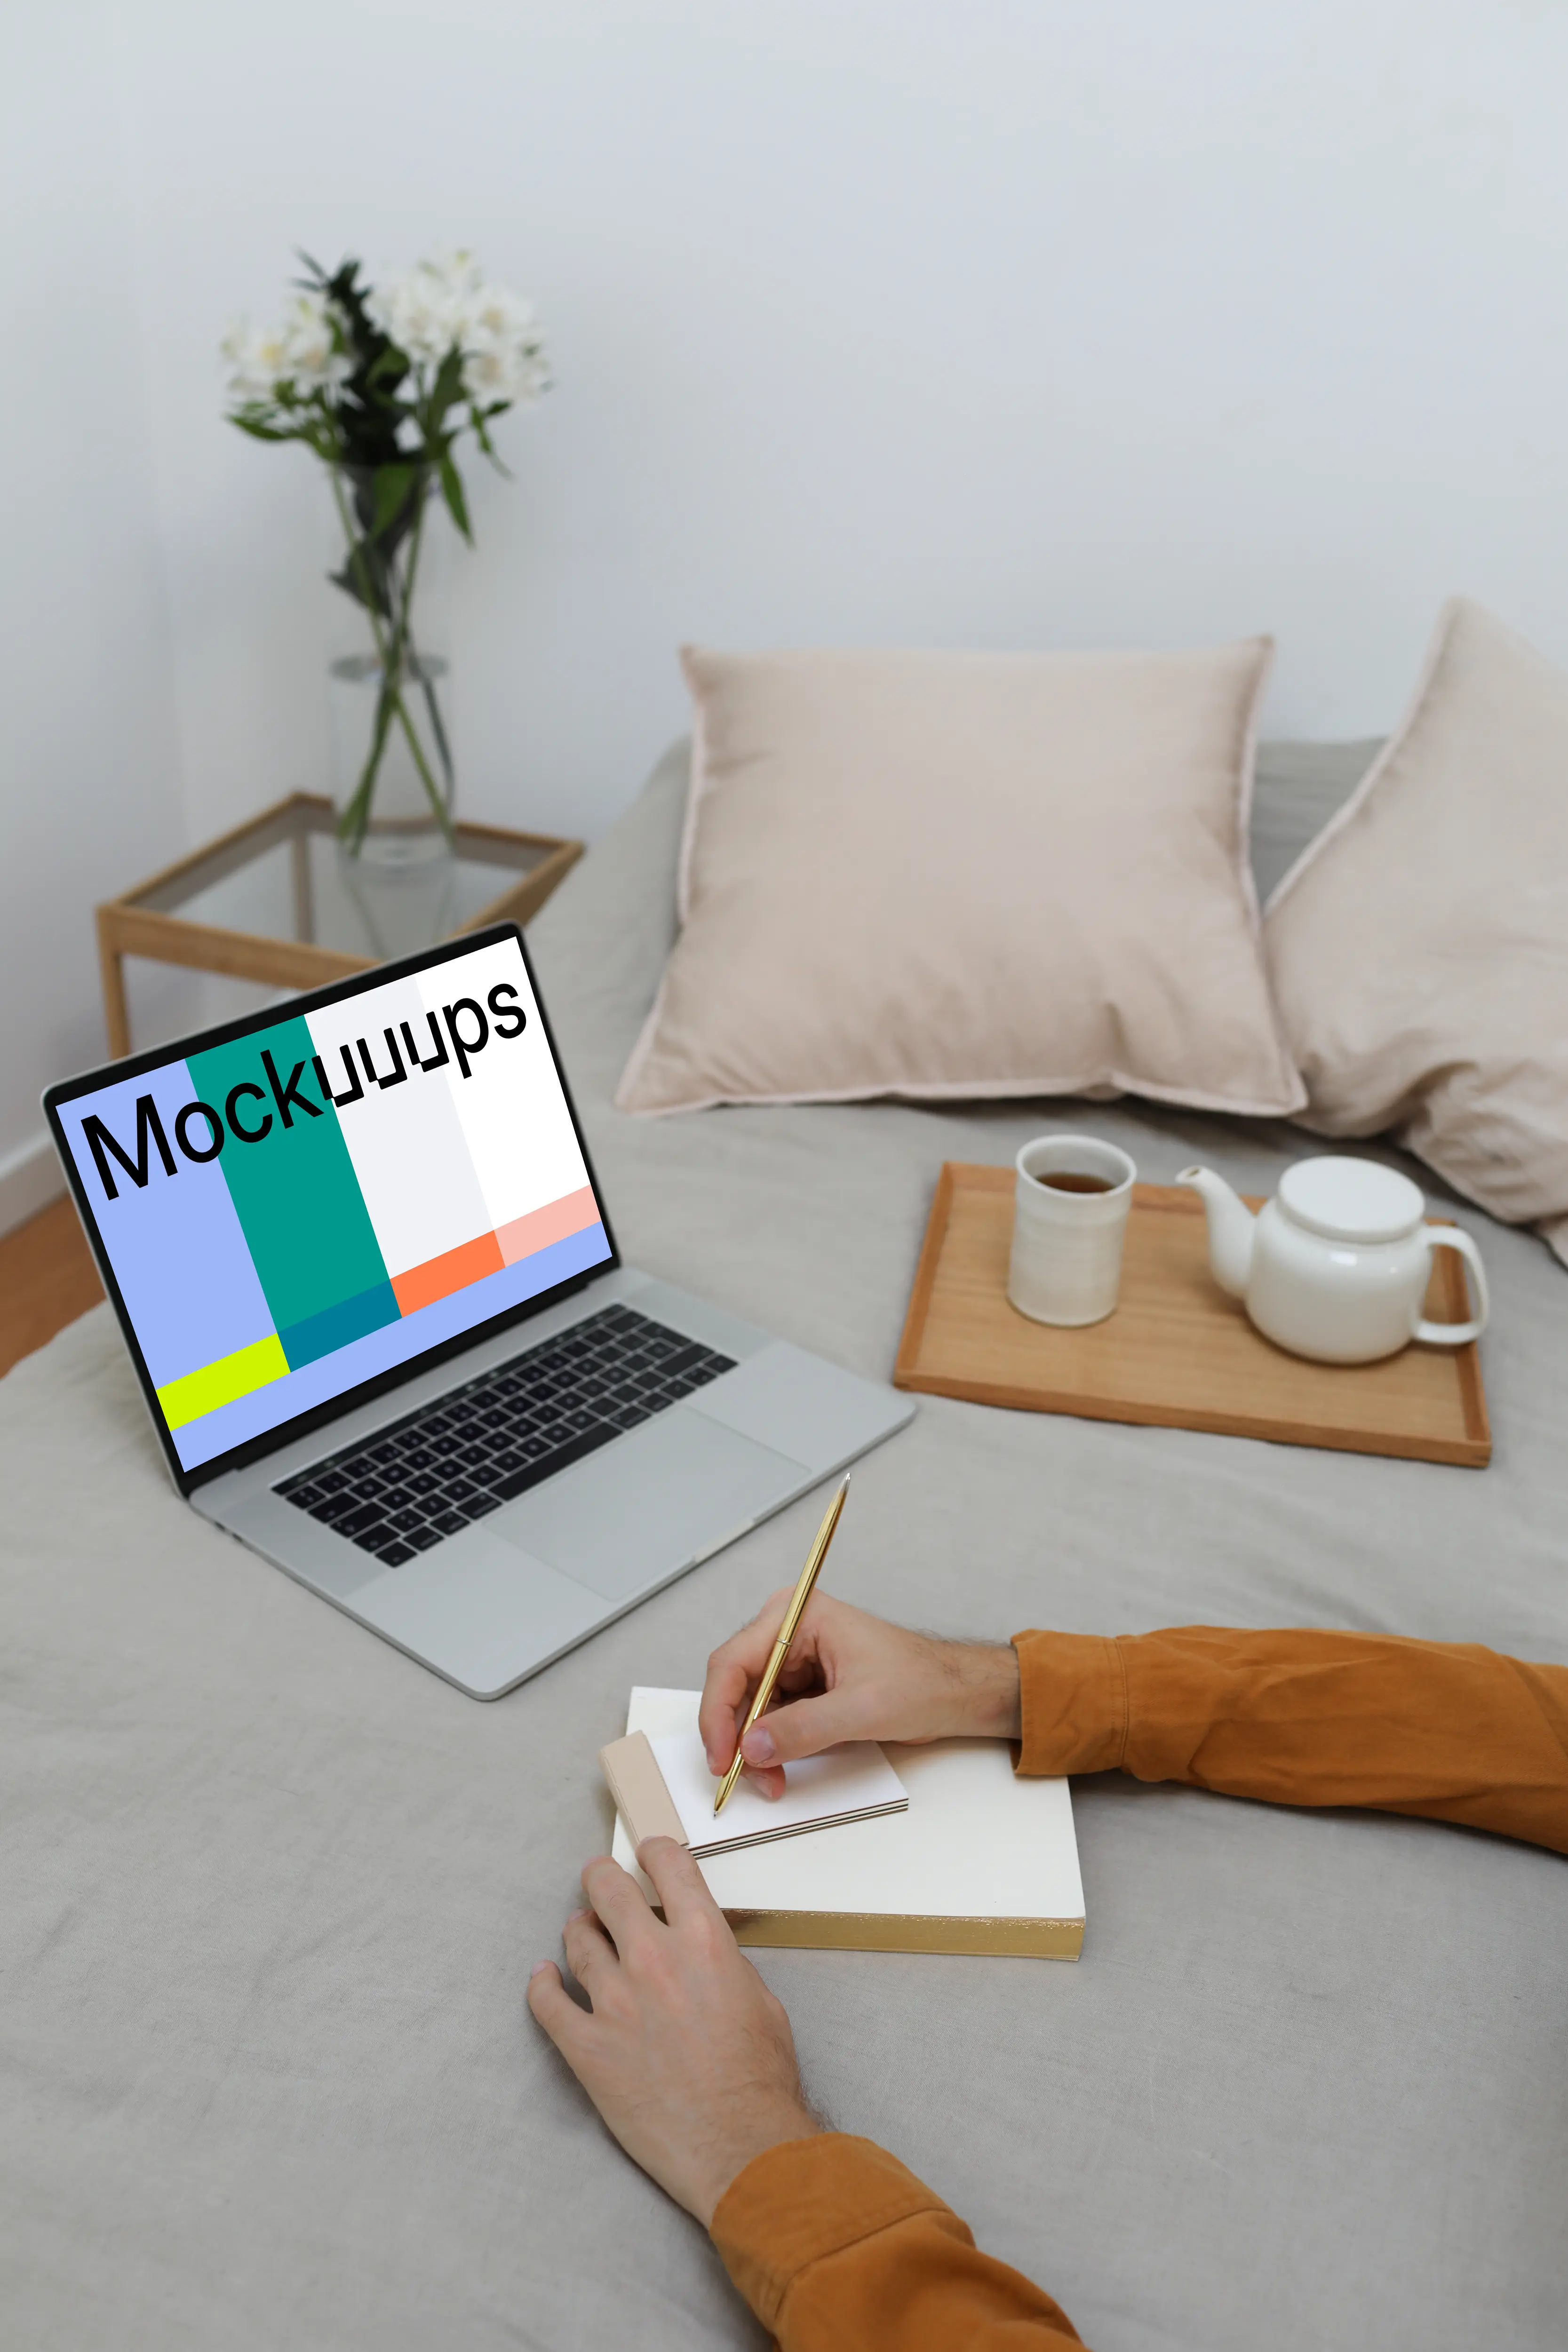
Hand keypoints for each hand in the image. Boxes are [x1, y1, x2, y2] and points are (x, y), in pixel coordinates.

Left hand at [527, 1840, 821, 2225]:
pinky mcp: (587, 2047)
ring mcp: (614, 2002)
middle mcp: (653, 1958)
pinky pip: (547, 2002)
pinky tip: (544, 1978)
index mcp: (703, 1940)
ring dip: (579, 1932)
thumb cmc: (760, 2080)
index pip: (668, 1865)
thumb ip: (723, 1965)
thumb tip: (699, 1953)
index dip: (654, 1852)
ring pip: (577, 1941)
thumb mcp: (761, 2000)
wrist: (740, 2147)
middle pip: (608, 1889)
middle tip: (600, 1884)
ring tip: (582, 1934)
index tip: (647, 1854)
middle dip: (602, 1880)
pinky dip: (542, 1985)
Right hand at [700, 1591, 1021, 1799]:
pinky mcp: (803, 1685)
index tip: (722, 1756)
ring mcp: (793, 1659)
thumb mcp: (862, 1709)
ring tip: (771, 1780)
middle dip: (736, 1736)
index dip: (718, 1713)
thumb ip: (804, 1728)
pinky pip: (770, 1718)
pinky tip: (780, 1769)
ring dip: (753, 1748)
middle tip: (742, 1777)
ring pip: (748, 1708)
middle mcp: (787, 1631)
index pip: (733, 1662)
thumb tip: (752, 1747)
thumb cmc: (921, 1683)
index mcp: (798, 1616)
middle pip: (734, 1686)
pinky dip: (770, 1747)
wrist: (953, 1695)